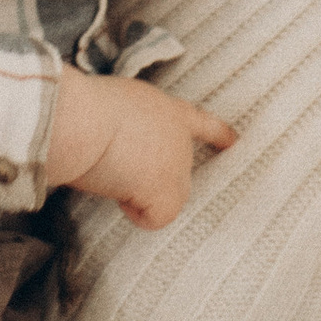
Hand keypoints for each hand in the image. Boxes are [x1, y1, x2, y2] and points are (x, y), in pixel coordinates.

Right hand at [44, 67, 234, 228]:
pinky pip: (155, 218)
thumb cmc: (89, 106)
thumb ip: (132, 119)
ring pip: (167, 197)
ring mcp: (179, 166)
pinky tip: (116, 192)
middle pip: (178, 171)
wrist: (86, 119)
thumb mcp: (119, 101)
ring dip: (142, 194)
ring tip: (113, 174)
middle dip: (152, 175)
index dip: (218, 134)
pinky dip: (135, 213)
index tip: (234, 141)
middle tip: (119, 164)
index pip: (201, 123)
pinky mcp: (168, 192)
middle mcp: (181, 139)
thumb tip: (118, 141)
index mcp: (169, 110)